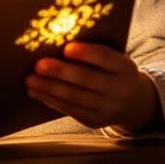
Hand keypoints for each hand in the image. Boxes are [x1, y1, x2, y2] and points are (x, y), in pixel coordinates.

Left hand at [26, 42, 160, 132]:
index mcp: (125, 67)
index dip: (86, 53)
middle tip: (38, 65)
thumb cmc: (114, 71)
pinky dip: (51, 100)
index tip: (66, 48)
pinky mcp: (95, 121)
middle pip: (86, 80)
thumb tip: (58, 42)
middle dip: (60, 73)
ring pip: (74, 98)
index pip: (105, 58)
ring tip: (30, 80)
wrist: (135, 101)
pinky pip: (70, 110)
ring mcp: (108, 109)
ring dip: (49, 88)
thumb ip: (94, 52)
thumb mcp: (115, 58)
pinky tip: (37, 92)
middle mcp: (119, 90)